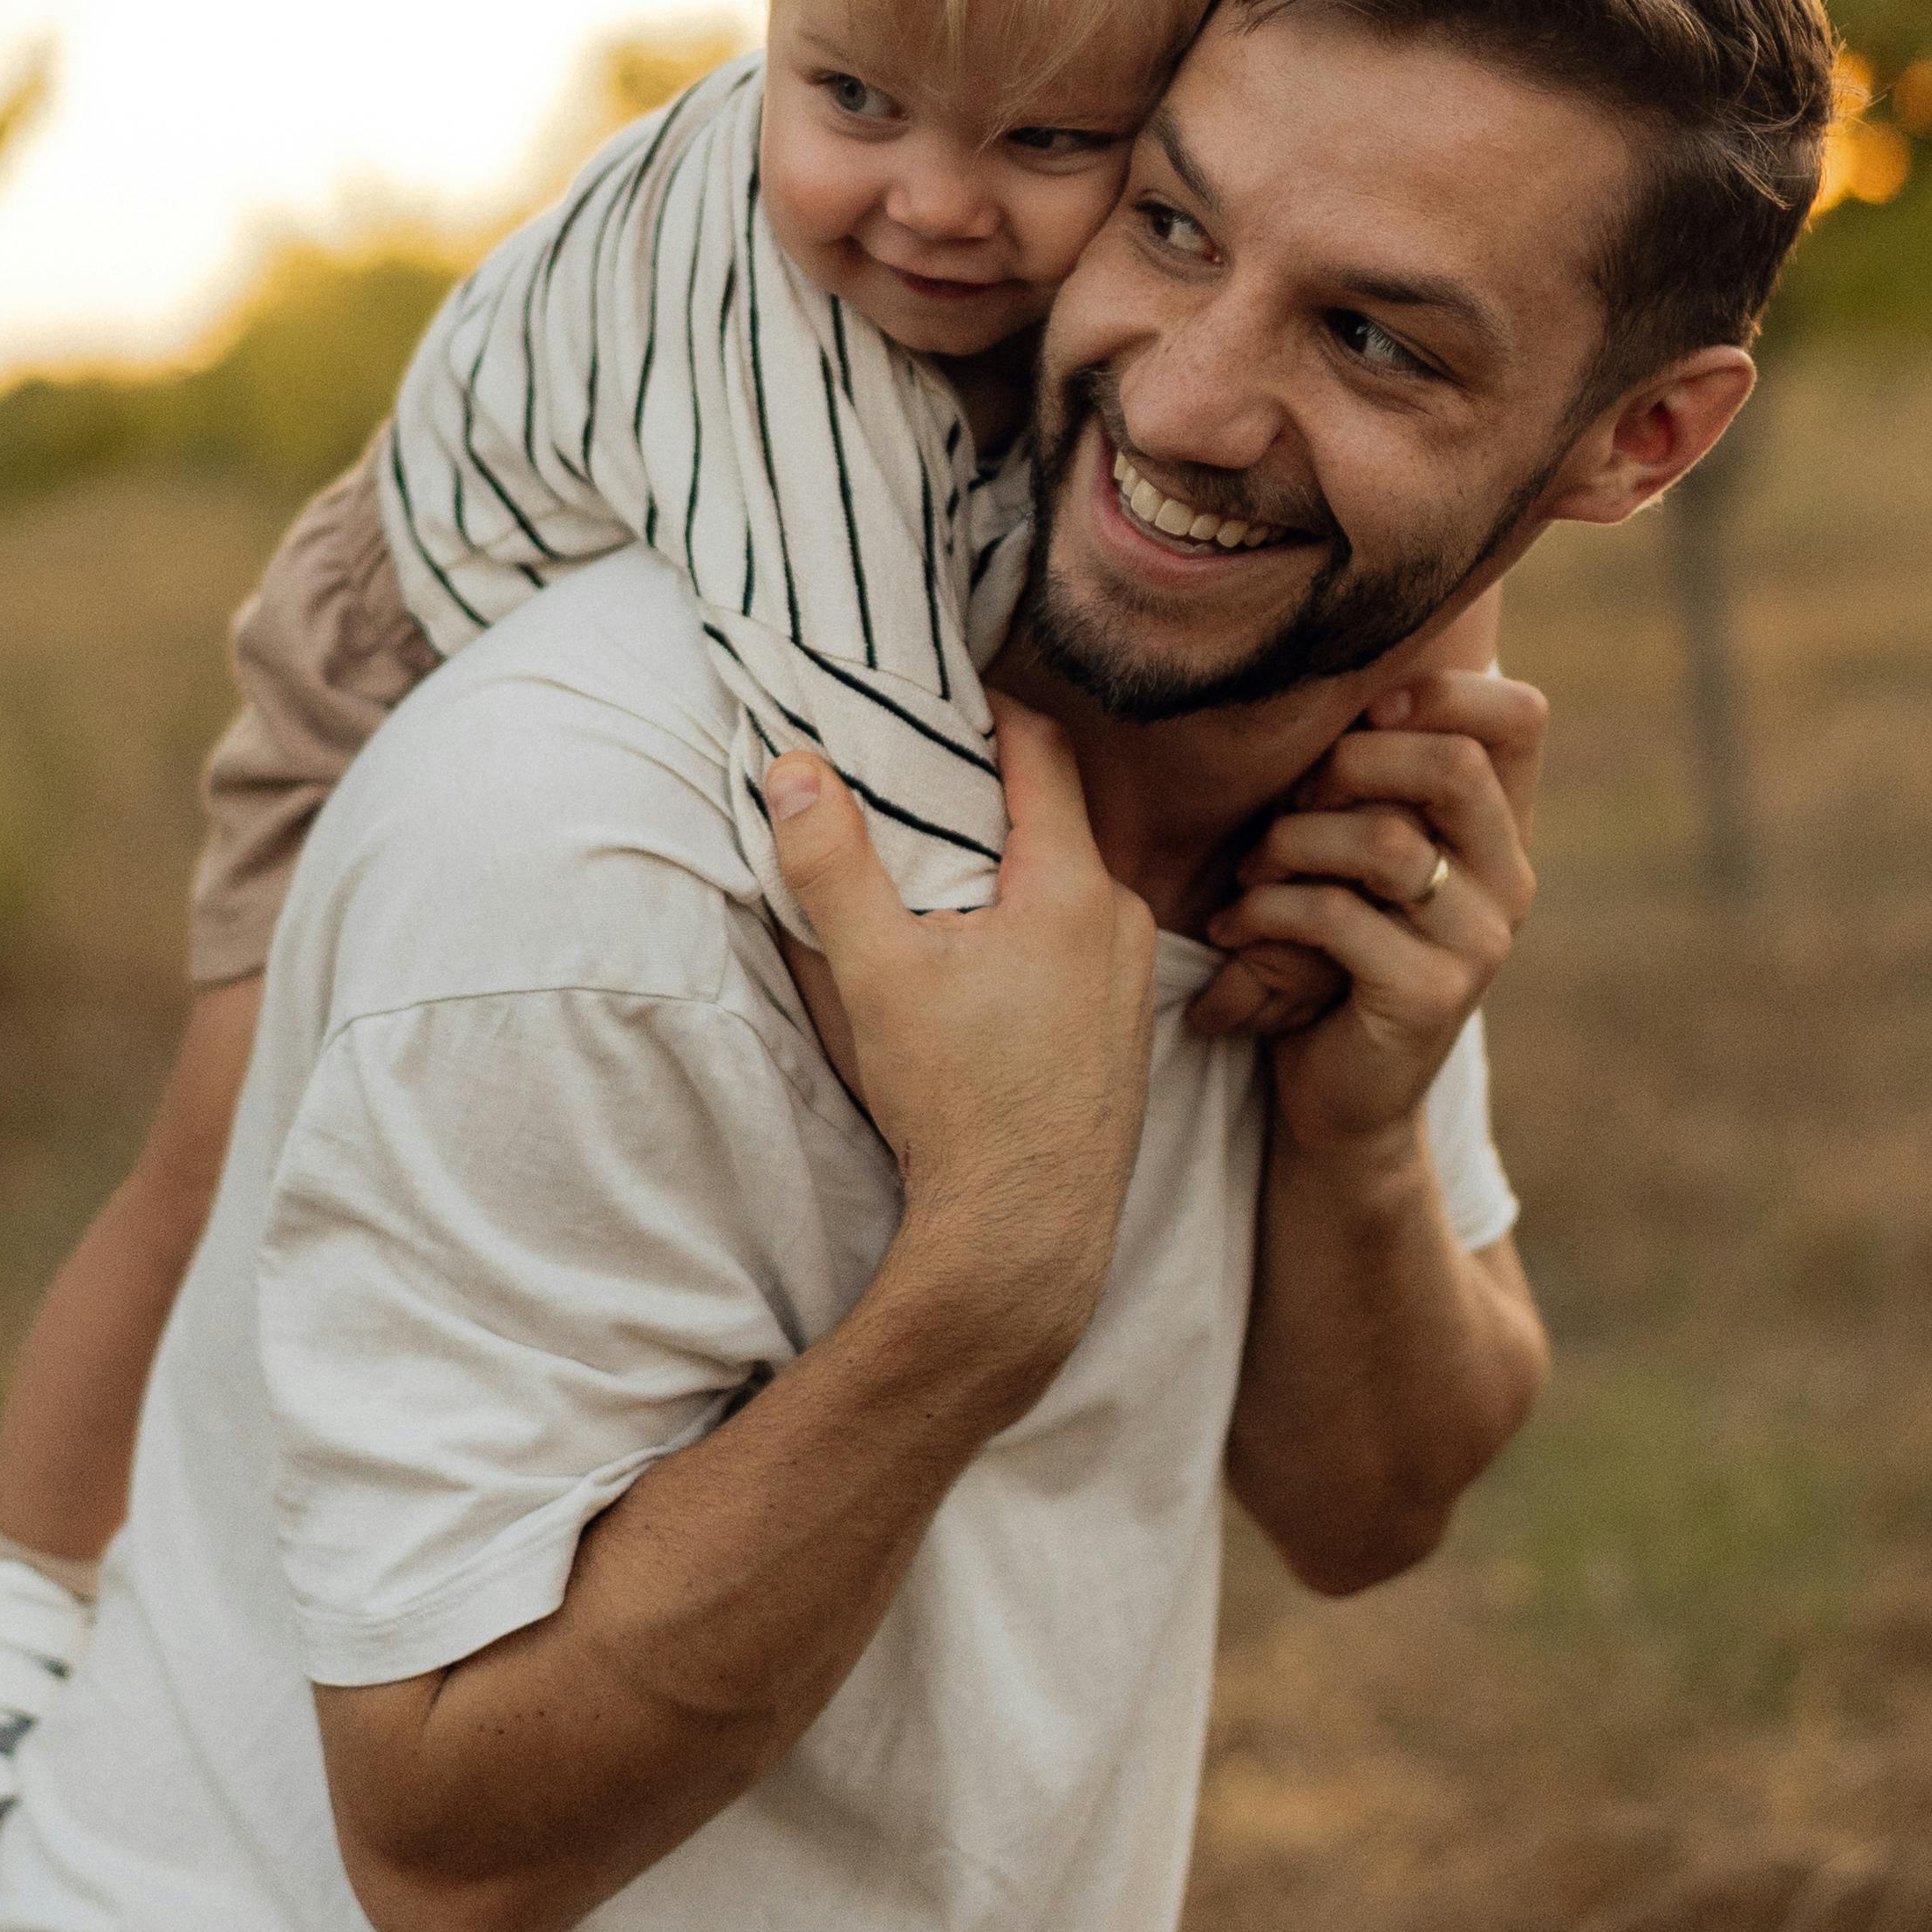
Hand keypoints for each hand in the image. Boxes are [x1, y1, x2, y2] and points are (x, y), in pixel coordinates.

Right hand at [768, 700, 1162, 1395]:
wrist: (1026, 1236)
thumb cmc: (956, 1103)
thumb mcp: (874, 973)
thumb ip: (832, 864)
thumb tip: (795, 766)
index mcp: (1075, 888)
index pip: (1044, 751)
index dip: (990, 710)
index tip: (939, 696)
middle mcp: (1126, 921)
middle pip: (1056, 817)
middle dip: (987, 794)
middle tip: (917, 782)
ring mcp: (1135, 981)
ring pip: (1070, 886)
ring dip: (1011, 868)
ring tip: (938, 877)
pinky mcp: (1127, 1033)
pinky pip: (1082, 944)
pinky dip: (1034, 927)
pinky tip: (979, 965)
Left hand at [1202, 666, 1545, 1157]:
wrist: (1342, 1096)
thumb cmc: (1330, 953)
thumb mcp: (1353, 854)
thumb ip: (1366, 779)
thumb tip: (1308, 672)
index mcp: (1499, 828)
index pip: (1520, 717)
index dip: (1440, 691)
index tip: (1359, 713)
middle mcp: (1508, 878)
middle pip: (1452, 765)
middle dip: (1346, 764)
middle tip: (1285, 798)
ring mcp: (1479, 942)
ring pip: (1386, 841)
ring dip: (1291, 841)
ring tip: (1246, 871)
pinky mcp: (1430, 997)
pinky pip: (1339, 917)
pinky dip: (1269, 909)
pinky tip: (1235, 927)